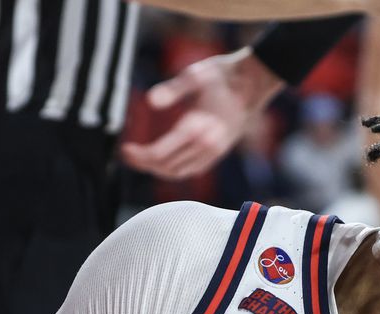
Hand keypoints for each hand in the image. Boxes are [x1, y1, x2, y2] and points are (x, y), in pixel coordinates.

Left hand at [121, 48, 283, 180]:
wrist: (253, 83)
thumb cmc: (222, 75)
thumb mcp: (195, 74)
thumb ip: (172, 89)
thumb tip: (150, 101)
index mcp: (199, 127)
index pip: (161, 154)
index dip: (140, 156)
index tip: (125, 149)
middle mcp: (208, 145)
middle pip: (167, 167)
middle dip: (144, 164)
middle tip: (128, 154)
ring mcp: (214, 152)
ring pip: (179, 173)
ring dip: (157, 169)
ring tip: (141, 158)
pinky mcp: (218, 153)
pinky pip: (191, 170)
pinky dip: (173, 169)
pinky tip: (161, 160)